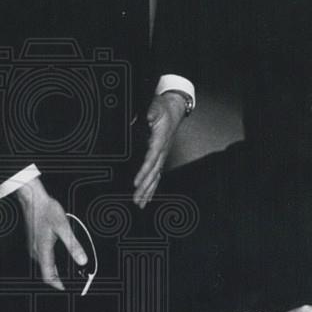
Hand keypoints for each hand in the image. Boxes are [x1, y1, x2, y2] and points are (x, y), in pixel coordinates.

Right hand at [15, 177, 86, 289]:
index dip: (57, 285)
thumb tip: (82, 260)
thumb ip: (73, 245)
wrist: (32, 199)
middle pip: (46, 272)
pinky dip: (50, 262)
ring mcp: (33, 246)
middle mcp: (36, 251)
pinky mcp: (34, 241)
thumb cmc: (46, 210)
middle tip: (70, 281)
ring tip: (66, 272)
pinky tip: (58, 258)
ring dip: (53, 270)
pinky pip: (42, 257)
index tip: (66, 289)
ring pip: (44, 264)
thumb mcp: (63, 227)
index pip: (48, 276)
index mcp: (42, 251)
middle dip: (57, 278)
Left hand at [133, 92, 186, 207]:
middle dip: (145, 188)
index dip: (144, 172)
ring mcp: (162, 155)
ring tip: (140, 203)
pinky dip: (152, 186)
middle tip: (137, 200)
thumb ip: (152, 113)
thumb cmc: (164, 109)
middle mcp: (162, 151)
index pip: (151, 159)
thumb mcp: (156, 107)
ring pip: (155, 177)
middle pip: (153, 173)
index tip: (136, 182)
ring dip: (148, 191)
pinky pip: (157, 174)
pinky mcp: (161, 157)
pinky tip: (147, 195)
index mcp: (160, 141)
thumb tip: (148, 117)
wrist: (174, 109)